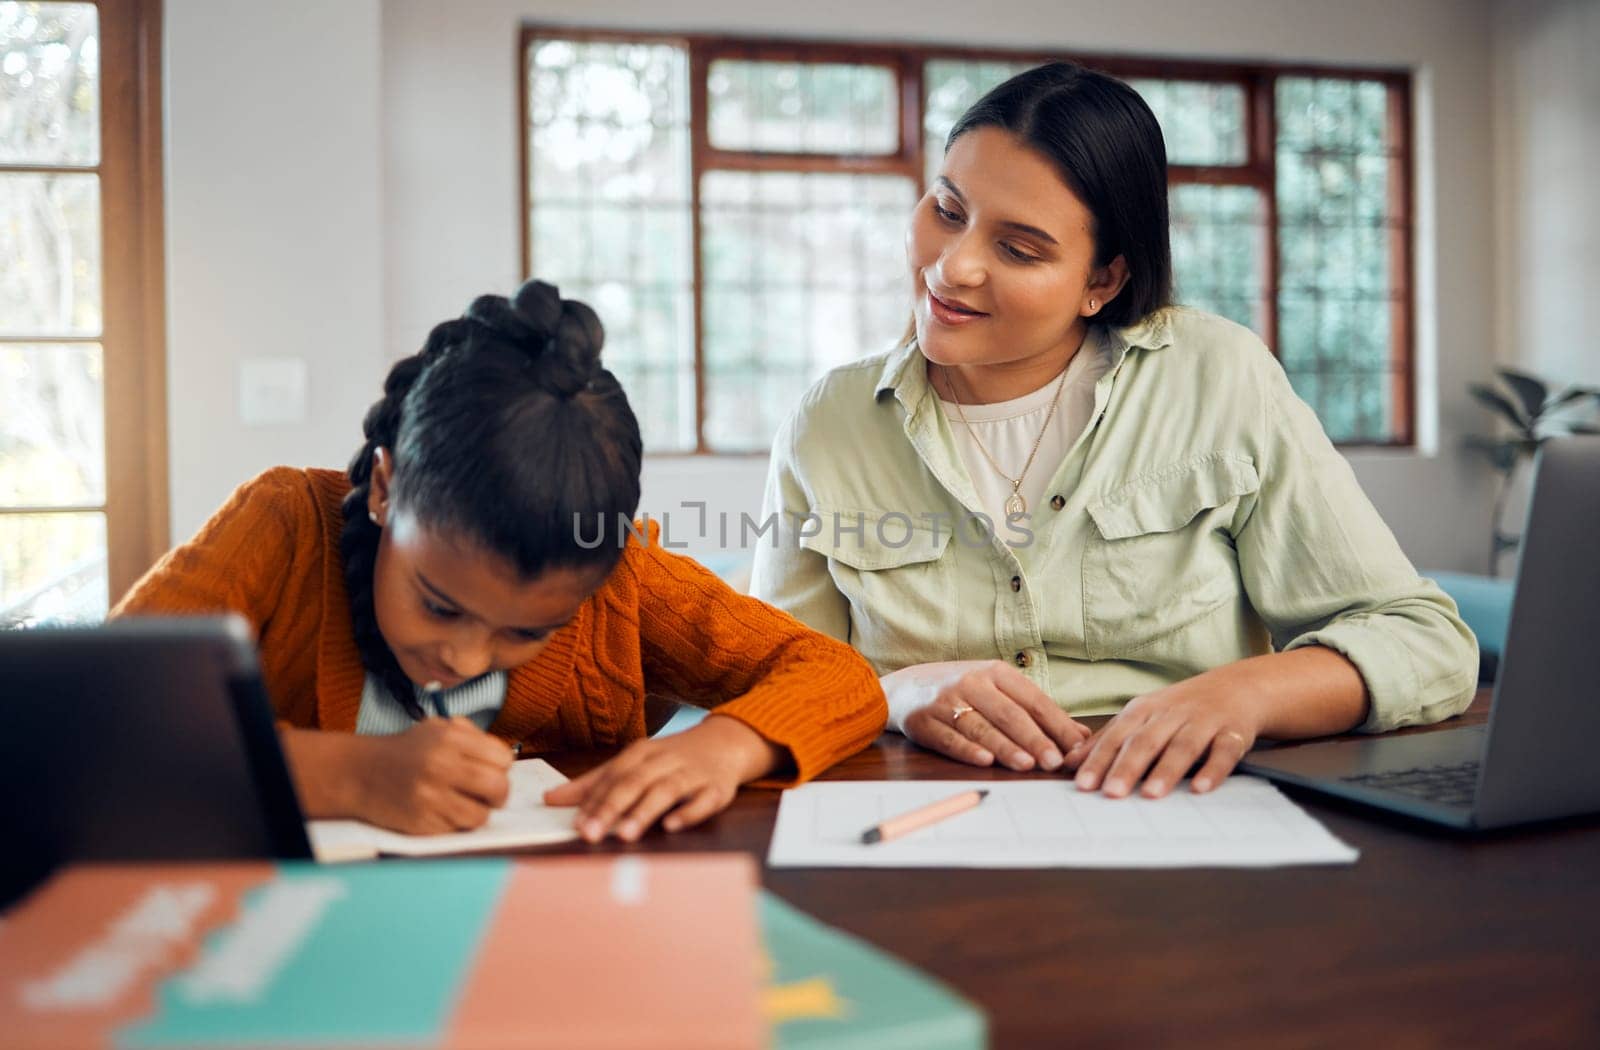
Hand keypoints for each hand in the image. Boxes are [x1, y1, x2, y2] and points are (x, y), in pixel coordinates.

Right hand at [338, 717, 513, 833]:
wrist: (360, 773)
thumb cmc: (406, 751)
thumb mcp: (437, 729)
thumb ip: (472, 737)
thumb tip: (506, 758)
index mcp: (450, 739)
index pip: (503, 758)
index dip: (501, 766)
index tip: (491, 769)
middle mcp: (441, 766)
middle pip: (499, 787)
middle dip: (499, 794)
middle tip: (488, 794)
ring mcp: (431, 796)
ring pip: (481, 815)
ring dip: (477, 812)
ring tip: (463, 803)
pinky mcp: (421, 822)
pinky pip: (457, 830)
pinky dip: (455, 824)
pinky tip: (443, 811)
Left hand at [542, 714, 781, 842]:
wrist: (726, 742)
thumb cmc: (671, 758)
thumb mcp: (633, 763)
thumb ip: (593, 783)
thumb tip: (550, 799)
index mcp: (642, 753)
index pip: (614, 775)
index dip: (595, 800)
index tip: (577, 824)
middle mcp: (666, 760)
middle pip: (636, 781)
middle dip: (612, 807)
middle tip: (592, 834)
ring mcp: (693, 773)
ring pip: (666, 790)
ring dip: (645, 812)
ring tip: (625, 834)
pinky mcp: (717, 788)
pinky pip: (704, 801)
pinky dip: (688, 812)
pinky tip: (671, 826)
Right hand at [893, 660, 1090, 771]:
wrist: (904, 687)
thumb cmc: (962, 691)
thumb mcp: (998, 690)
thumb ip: (1036, 712)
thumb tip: (1081, 737)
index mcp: (996, 672)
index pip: (1033, 700)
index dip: (1056, 724)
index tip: (1076, 748)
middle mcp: (972, 683)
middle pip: (1009, 714)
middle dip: (1035, 739)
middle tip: (1054, 762)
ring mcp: (946, 702)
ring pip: (981, 727)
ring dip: (1006, 747)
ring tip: (1027, 765)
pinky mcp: (925, 721)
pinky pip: (950, 738)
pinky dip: (967, 750)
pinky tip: (985, 761)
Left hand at [1064, 678, 1260, 797]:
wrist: (1237, 687)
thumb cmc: (1181, 708)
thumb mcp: (1141, 716)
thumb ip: (1108, 739)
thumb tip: (1070, 762)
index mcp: (1143, 710)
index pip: (1117, 736)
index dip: (1099, 759)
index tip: (1083, 785)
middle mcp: (1171, 714)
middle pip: (1146, 741)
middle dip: (1127, 767)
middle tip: (1111, 793)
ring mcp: (1203, 722)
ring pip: (1183, 746)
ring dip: (1166, 770)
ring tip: (1151, 794)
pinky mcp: (1233, 733)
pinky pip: (1223, 752)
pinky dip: (1213, 770)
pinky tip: (1201, 788)